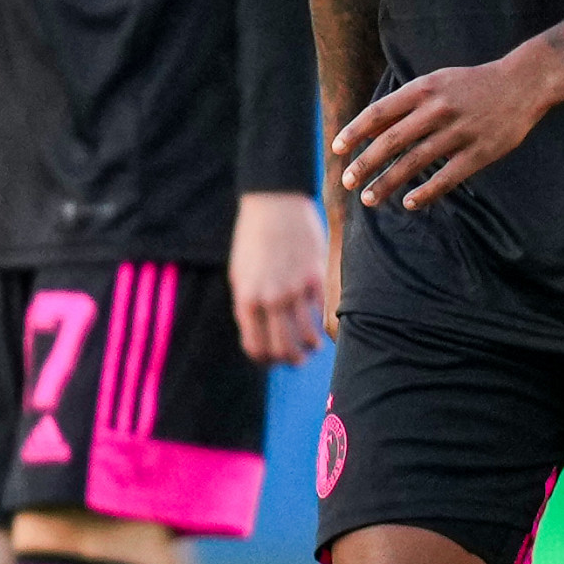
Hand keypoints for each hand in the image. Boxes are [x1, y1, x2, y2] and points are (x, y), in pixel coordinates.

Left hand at [229, 191, 329, 364]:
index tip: (271, 359)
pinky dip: (323, 327)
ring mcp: (295, 288)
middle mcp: (270, 298)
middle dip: (289, 360)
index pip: (256, 347)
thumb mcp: (240, 274)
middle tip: (295, 360)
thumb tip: (259, 334)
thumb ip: (249, 305)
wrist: (274, 203)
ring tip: (310, 347)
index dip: (264, 359)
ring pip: (306, 337)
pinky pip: (322, 314)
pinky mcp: (316, 277)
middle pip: (282, 349)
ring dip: (309, 348)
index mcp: (247, 298)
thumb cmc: (253, 239)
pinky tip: (323, 327)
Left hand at [334, 39, 563, 210]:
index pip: (379, 113)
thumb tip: (368, 129)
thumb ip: (405, 104)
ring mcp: (459, 132)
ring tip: (368, 199)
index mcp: (424, 89)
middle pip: (391, 141)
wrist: (522, 84)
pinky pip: (446, 178)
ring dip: (387, 183)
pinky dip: (425, 192)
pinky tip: (408, 203)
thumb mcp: (436, 82)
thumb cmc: (471, 85)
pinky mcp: (479, 153)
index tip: (336, 150)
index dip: (355, 132)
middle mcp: (438, 109)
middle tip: (346, 182)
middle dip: (365, 163)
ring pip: (414, 163)